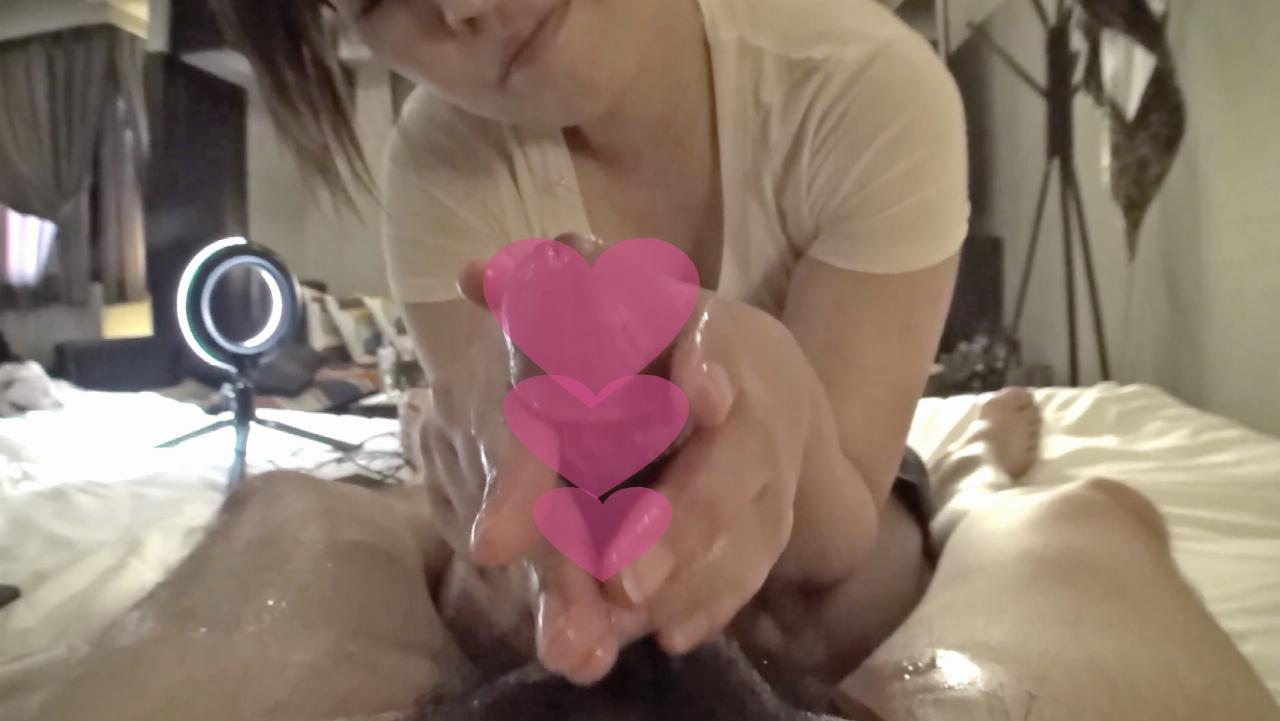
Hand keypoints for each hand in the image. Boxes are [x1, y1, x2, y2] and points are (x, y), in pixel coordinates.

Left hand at [459, 233, 878, 680]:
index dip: (708, 365)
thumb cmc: (660, 338)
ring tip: (621, 617)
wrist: (761, 378)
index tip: (699, 392)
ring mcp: (770, 474)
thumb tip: (468, 275)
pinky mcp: (771, 525)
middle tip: (620, 575)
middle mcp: (751, 406)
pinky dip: (710, 603)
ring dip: (685, 581)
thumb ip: (544, 291)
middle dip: (681, 520)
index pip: (711, 342)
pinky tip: (668, 633)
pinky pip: (750, 571)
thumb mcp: (611, 301)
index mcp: (709, 332)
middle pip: (731, 465)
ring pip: (744, 533)